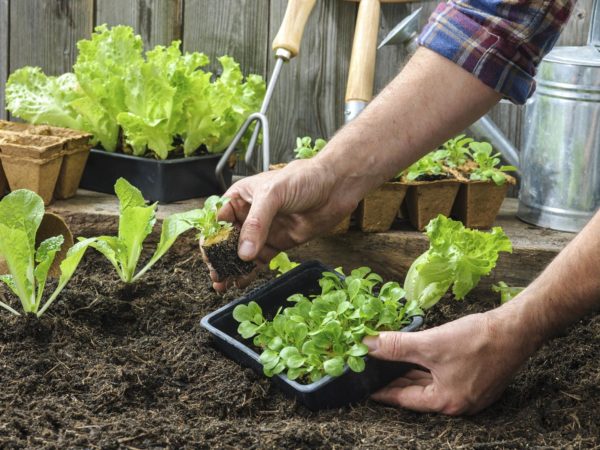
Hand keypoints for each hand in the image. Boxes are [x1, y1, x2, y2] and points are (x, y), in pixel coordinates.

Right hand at [211, 158, 358, 291]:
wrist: (335, 187)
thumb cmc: (303, 179)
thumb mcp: (273, 194)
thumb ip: (257, 223)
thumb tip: (243, 252)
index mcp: (241, 197)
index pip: (218, 220)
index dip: (211, 238)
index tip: (208, 255)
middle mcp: (249, 215)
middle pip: (227, 240)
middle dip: (219, 258)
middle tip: (215, 275)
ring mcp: (264, 231)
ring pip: (241, 253)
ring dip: (231, 268)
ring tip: (223, 283)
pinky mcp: (278, 244)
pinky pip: (259, 261)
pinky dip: (249, 272)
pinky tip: (240, 282)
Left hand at [363, 306, 539, 414]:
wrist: (517, 329)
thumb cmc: (478, 340)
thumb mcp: (430, 344)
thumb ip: (396, 347)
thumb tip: (368, 346)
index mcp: (446, 402)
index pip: (404, 399)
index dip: (382, 391)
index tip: (365, 386)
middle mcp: (458, 403)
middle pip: (417, 393)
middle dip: (395, 380)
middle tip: (373, 371)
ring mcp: (469, 393)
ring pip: (430, 383)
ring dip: (411, 373)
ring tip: (389, 363)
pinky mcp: (476, 379)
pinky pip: (443, 377)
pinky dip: (427, 368)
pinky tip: (416, 357)